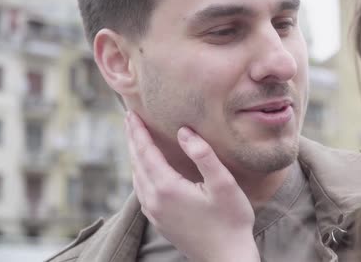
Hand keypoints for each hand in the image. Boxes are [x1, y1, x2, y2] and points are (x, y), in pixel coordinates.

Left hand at [125, 111, 258, 261]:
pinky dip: (140, 174)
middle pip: (137, 163)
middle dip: (133, 140)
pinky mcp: (160, 222)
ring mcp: (155, 214)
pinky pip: (142, 192)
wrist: (226, 259)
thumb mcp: (223, 184)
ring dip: (135, 157)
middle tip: (129, 120)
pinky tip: (145, 172)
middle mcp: (155, 200)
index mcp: (167, 187)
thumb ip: (203, 155)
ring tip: (136, 140)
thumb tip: (184, 132)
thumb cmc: (231, 220)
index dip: (138, 131)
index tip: (131, 113)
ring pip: (137, 178)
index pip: (146, 152)